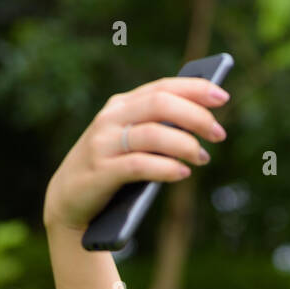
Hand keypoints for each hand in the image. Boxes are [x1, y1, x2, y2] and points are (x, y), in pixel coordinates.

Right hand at [43, 76, 228, 233]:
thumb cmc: (109, 169)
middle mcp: (111, 119)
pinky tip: (182, 173)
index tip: (222, 96)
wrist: (67, 201)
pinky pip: (139, 165)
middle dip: (195, 116)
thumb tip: (201, 122)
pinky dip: (165, 168)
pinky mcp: (101, 172)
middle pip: (159, 104)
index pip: (161, 88)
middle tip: (219, 134)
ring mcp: (104, 144)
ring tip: (203, 157)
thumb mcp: (130, 142)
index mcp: (121, 106)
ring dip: (185, 144)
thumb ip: (156, 128)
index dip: (193, 88)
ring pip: (152, 133)